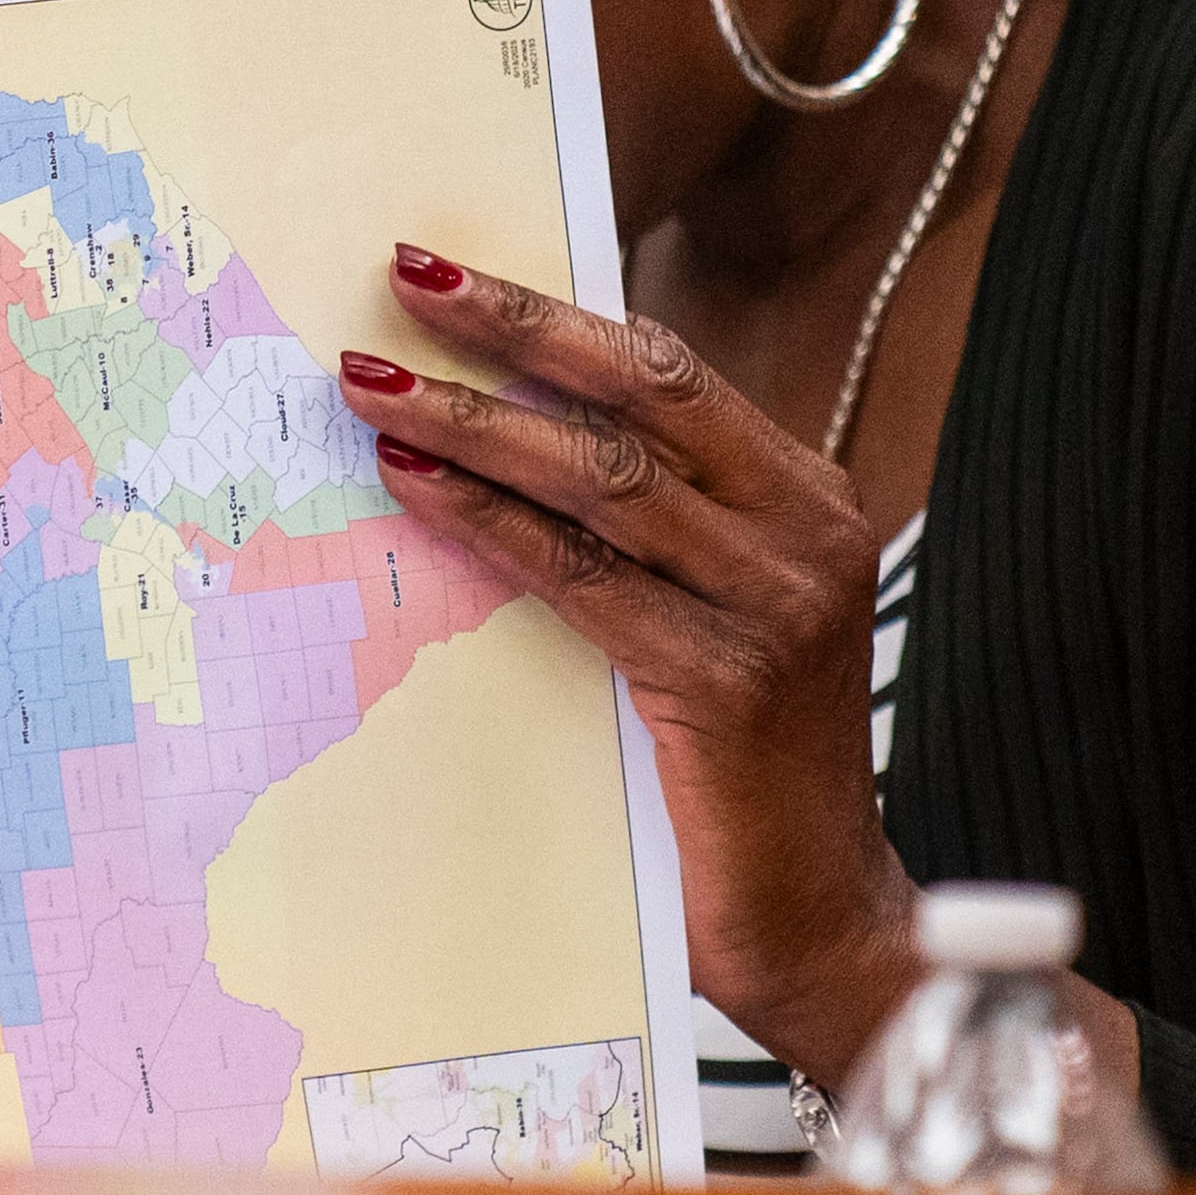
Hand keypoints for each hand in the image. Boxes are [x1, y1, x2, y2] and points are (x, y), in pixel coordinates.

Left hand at [336, 243, 920, 1083]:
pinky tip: (417, 489)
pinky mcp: (727, 681)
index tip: (447, 276)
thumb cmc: (740, 770)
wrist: (819, 917)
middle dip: (514, 330)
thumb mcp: (704, 618)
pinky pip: (585, 577)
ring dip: (474, 423)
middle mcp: (806, 532)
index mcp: (805, 498)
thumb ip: (636, 532)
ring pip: (604, 477)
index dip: (554, 317)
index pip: (670, 373)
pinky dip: (492, 523)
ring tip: (376, 387)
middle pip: (643, 394)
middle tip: (405, 283)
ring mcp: (775, 604)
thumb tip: (496, 433)